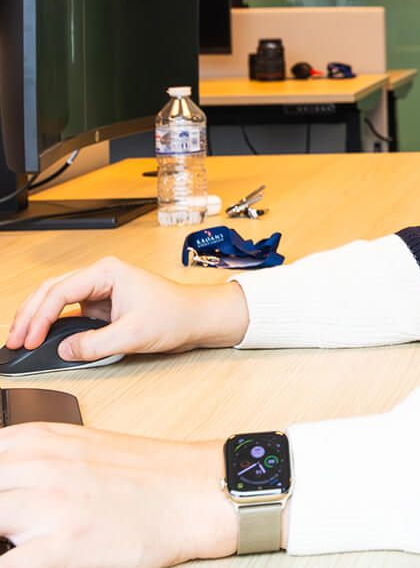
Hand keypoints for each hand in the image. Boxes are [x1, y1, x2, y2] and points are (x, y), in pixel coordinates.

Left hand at [0, 422, 236, 565]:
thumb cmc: (145, 474)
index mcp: (41, 439)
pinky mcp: (58, 548)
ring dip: (0, 535)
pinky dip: (7, 561)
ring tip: (21, 542)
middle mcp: (38, 468)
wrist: (193, 492)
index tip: (3, 500)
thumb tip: (7, 484)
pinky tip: (25, 559)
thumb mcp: (82, 447)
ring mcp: (46, 507)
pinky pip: (3, 563)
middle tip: (10, 525)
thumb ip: (33, 460)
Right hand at [5, 256, 249, 363]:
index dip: (39, 317)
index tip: (28, 340)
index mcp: (107, 272)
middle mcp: (102, 275)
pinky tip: (41, 337)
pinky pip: (70, 311)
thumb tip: (63, 349)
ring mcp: (101, 289)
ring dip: (38, 317)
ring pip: (57, 299)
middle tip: (14, 340)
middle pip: (52, 290)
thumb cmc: (175, 315)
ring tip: (20, 338)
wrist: (198, 317)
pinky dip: (53, 323)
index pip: (60, 291)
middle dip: (30, 314)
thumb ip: (94, 344)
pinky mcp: (104, 304)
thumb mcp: (133, 335)